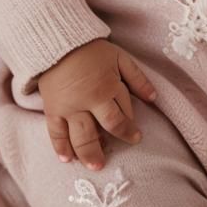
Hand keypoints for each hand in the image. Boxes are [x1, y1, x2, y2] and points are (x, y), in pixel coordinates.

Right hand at [36, 37, 157, 170]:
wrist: (58, 40)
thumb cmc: (92, 50)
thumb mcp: (120, 58)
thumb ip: (137, 78)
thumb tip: (154, 98)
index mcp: (107, 89)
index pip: (122, 115)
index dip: (130, 128)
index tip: (135, 136)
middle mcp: (88, 102)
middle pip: (104, 130)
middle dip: (111, 145)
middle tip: (114, 157)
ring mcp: (69, 108)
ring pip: (80, 137)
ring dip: (89, 154)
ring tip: (95, 166)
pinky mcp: (52, 110)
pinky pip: (55, 133)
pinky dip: (60, 148)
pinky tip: (67, 159)